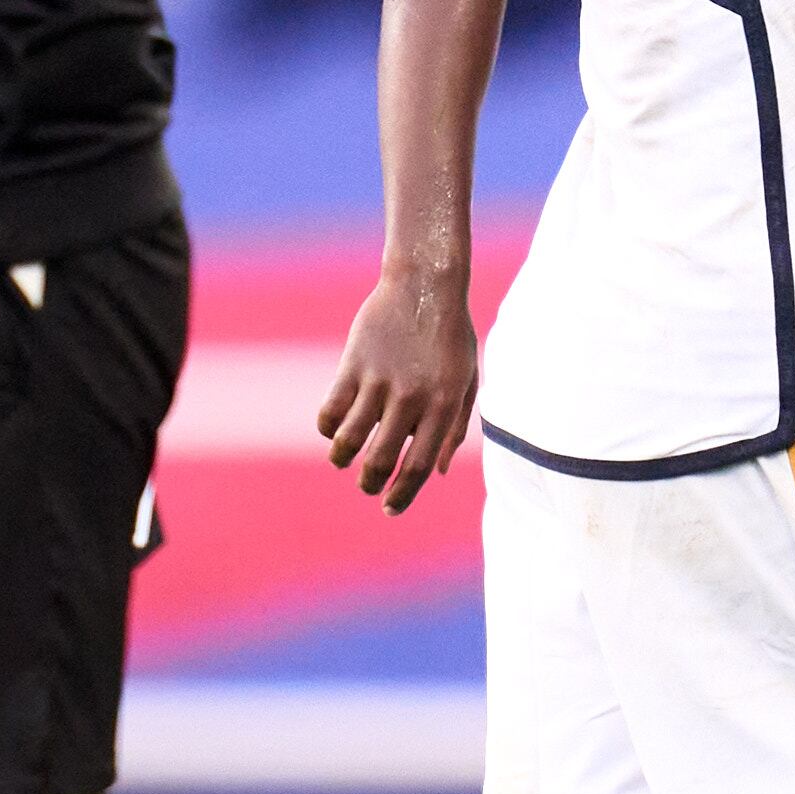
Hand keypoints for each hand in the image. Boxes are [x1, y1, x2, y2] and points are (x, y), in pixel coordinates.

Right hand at [319, 267, 474, 512]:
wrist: (425, 284)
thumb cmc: (450, 336)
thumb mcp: (467, 380)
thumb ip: (456, 428)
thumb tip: (440, 473)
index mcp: (444, 406)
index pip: (419, 467)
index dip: (402, 495)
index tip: (389, 509)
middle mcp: (412, 398)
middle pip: (381, 460)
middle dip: (369, 484)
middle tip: (366, 487)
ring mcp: (380, 381)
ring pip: (349, 440)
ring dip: (341, 459)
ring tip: (343, 461)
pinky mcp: (353, 364)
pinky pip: (330, 410)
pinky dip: (327, 428)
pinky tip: (333, 429)